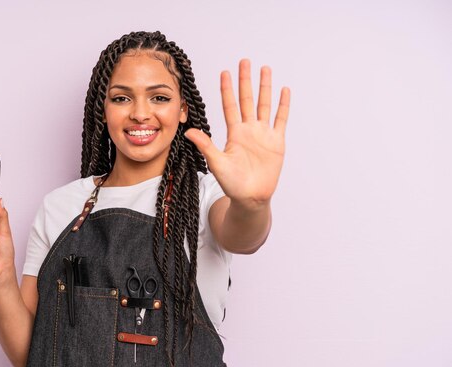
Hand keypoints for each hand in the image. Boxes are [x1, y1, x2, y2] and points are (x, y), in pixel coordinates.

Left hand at [185, 59, 290, 209]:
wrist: (251, 198)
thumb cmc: (232, 184)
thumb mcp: (216, 163)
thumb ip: (205, 145)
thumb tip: (188, 131)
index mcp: (234, 133)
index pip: (230, 106)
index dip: (227, 89)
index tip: (225, 72)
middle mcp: (248, 130)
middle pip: (247, 99)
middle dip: (246, 80)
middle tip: (244, 61)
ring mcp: (263, 135)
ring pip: (264, 105)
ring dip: (265, 88)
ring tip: (265, 69)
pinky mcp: (276, 142)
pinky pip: (281, 120)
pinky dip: (283, 106)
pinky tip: (284, 91)